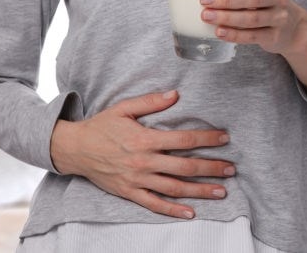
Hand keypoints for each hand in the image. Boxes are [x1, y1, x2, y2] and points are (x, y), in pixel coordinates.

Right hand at [50, 90, 233, 219]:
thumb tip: (175, 94)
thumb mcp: (124, 108)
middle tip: (231, 169)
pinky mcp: (130, 193)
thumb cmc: (101, 126)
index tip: (224, 138)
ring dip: (200, 191)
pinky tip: (190, 213)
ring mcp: (137, 180)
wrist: (74, 149)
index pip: (183, 140)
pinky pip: (154, 204)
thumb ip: (151, 102)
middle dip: (211, 168)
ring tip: (221, 192)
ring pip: (174, 188)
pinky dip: (173, 210)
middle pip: (185, 167)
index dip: (206, 139)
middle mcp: (144, 162)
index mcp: (145, 139)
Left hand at [198, 0, 304, 55]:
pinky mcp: (273, 36)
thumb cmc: (263, 1)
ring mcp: (278, 18)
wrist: (291, 28)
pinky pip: (253, 36)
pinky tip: (219, 32)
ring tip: (206, 16)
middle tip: (204, 0)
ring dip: (227, 18)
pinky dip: (235, 34)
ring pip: (252, 18)